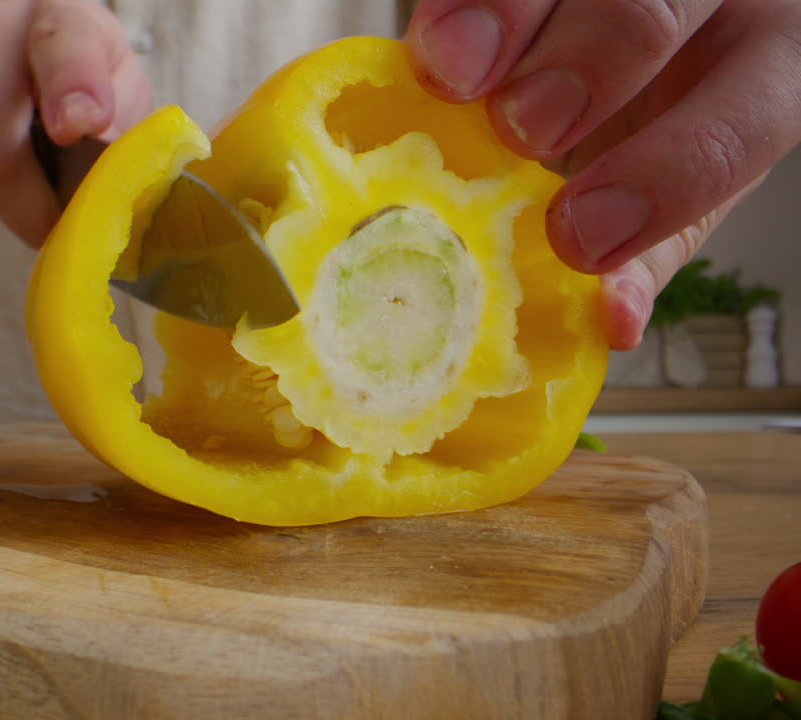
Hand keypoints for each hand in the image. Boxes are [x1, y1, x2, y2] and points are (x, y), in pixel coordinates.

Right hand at [0, 0, 151, 246]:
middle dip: (34, 214)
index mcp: (57, 9)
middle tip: (57, 227)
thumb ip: (126, 127)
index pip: (62, 48)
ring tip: (21, 169)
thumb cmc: (65, 65)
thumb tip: (114, 191)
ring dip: (4, 204)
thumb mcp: (115, 77)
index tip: (79, 126)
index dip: (71, 91)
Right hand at [405, 0, 800, 349]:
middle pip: (661, 4)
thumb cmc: (659, 118)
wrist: (631, 39)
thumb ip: (642, 253)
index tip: (571, 233)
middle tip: (514, 124)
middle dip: (585, 63)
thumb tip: (610, 325)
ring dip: (505, 11)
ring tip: (447, 72)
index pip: (740, 122)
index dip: (663, 178)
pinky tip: (432, 34)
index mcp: (768, 68)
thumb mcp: (675, 190)